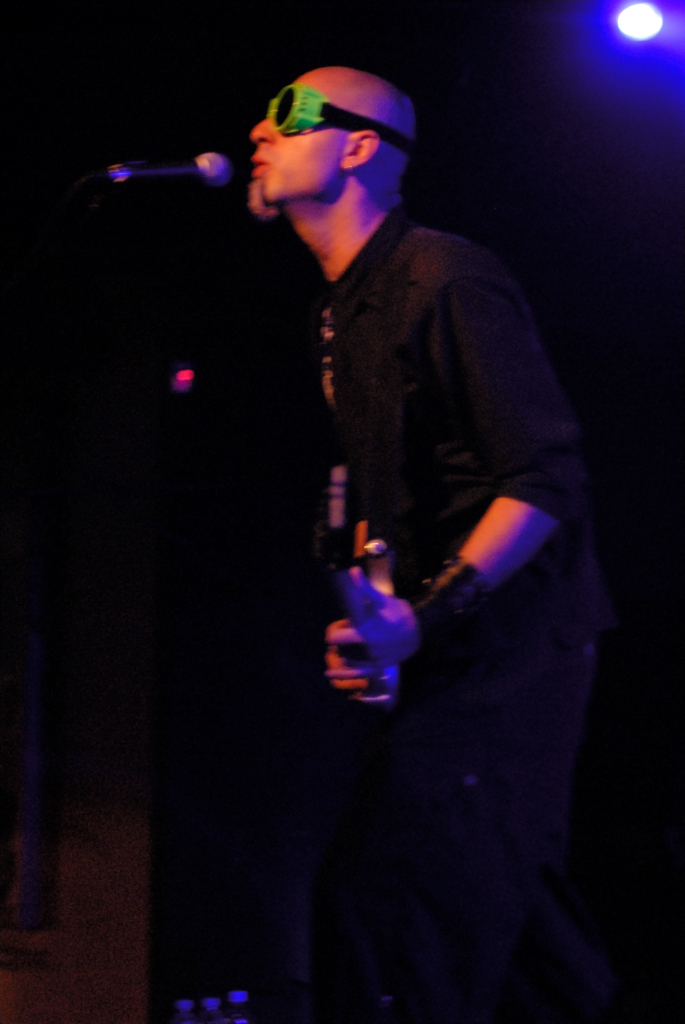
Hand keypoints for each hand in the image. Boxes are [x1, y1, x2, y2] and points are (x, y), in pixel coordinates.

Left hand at [325, 567, 419, 683]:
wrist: (420, 630)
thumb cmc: (398, 613)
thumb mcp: (382, 599)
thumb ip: (365, 588)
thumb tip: (353, 570)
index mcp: (364, 632)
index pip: (335, 637)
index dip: (333, 632)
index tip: (338, 627)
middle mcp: (367, 649)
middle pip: (340, 650)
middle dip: (339, 642)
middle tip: (344, 635)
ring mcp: (373, 659)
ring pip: (348, 662)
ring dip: (344, 654)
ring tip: (350, 646)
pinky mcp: (379, 666)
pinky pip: (359, 674)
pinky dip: (345, 675)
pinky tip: (332, 675)